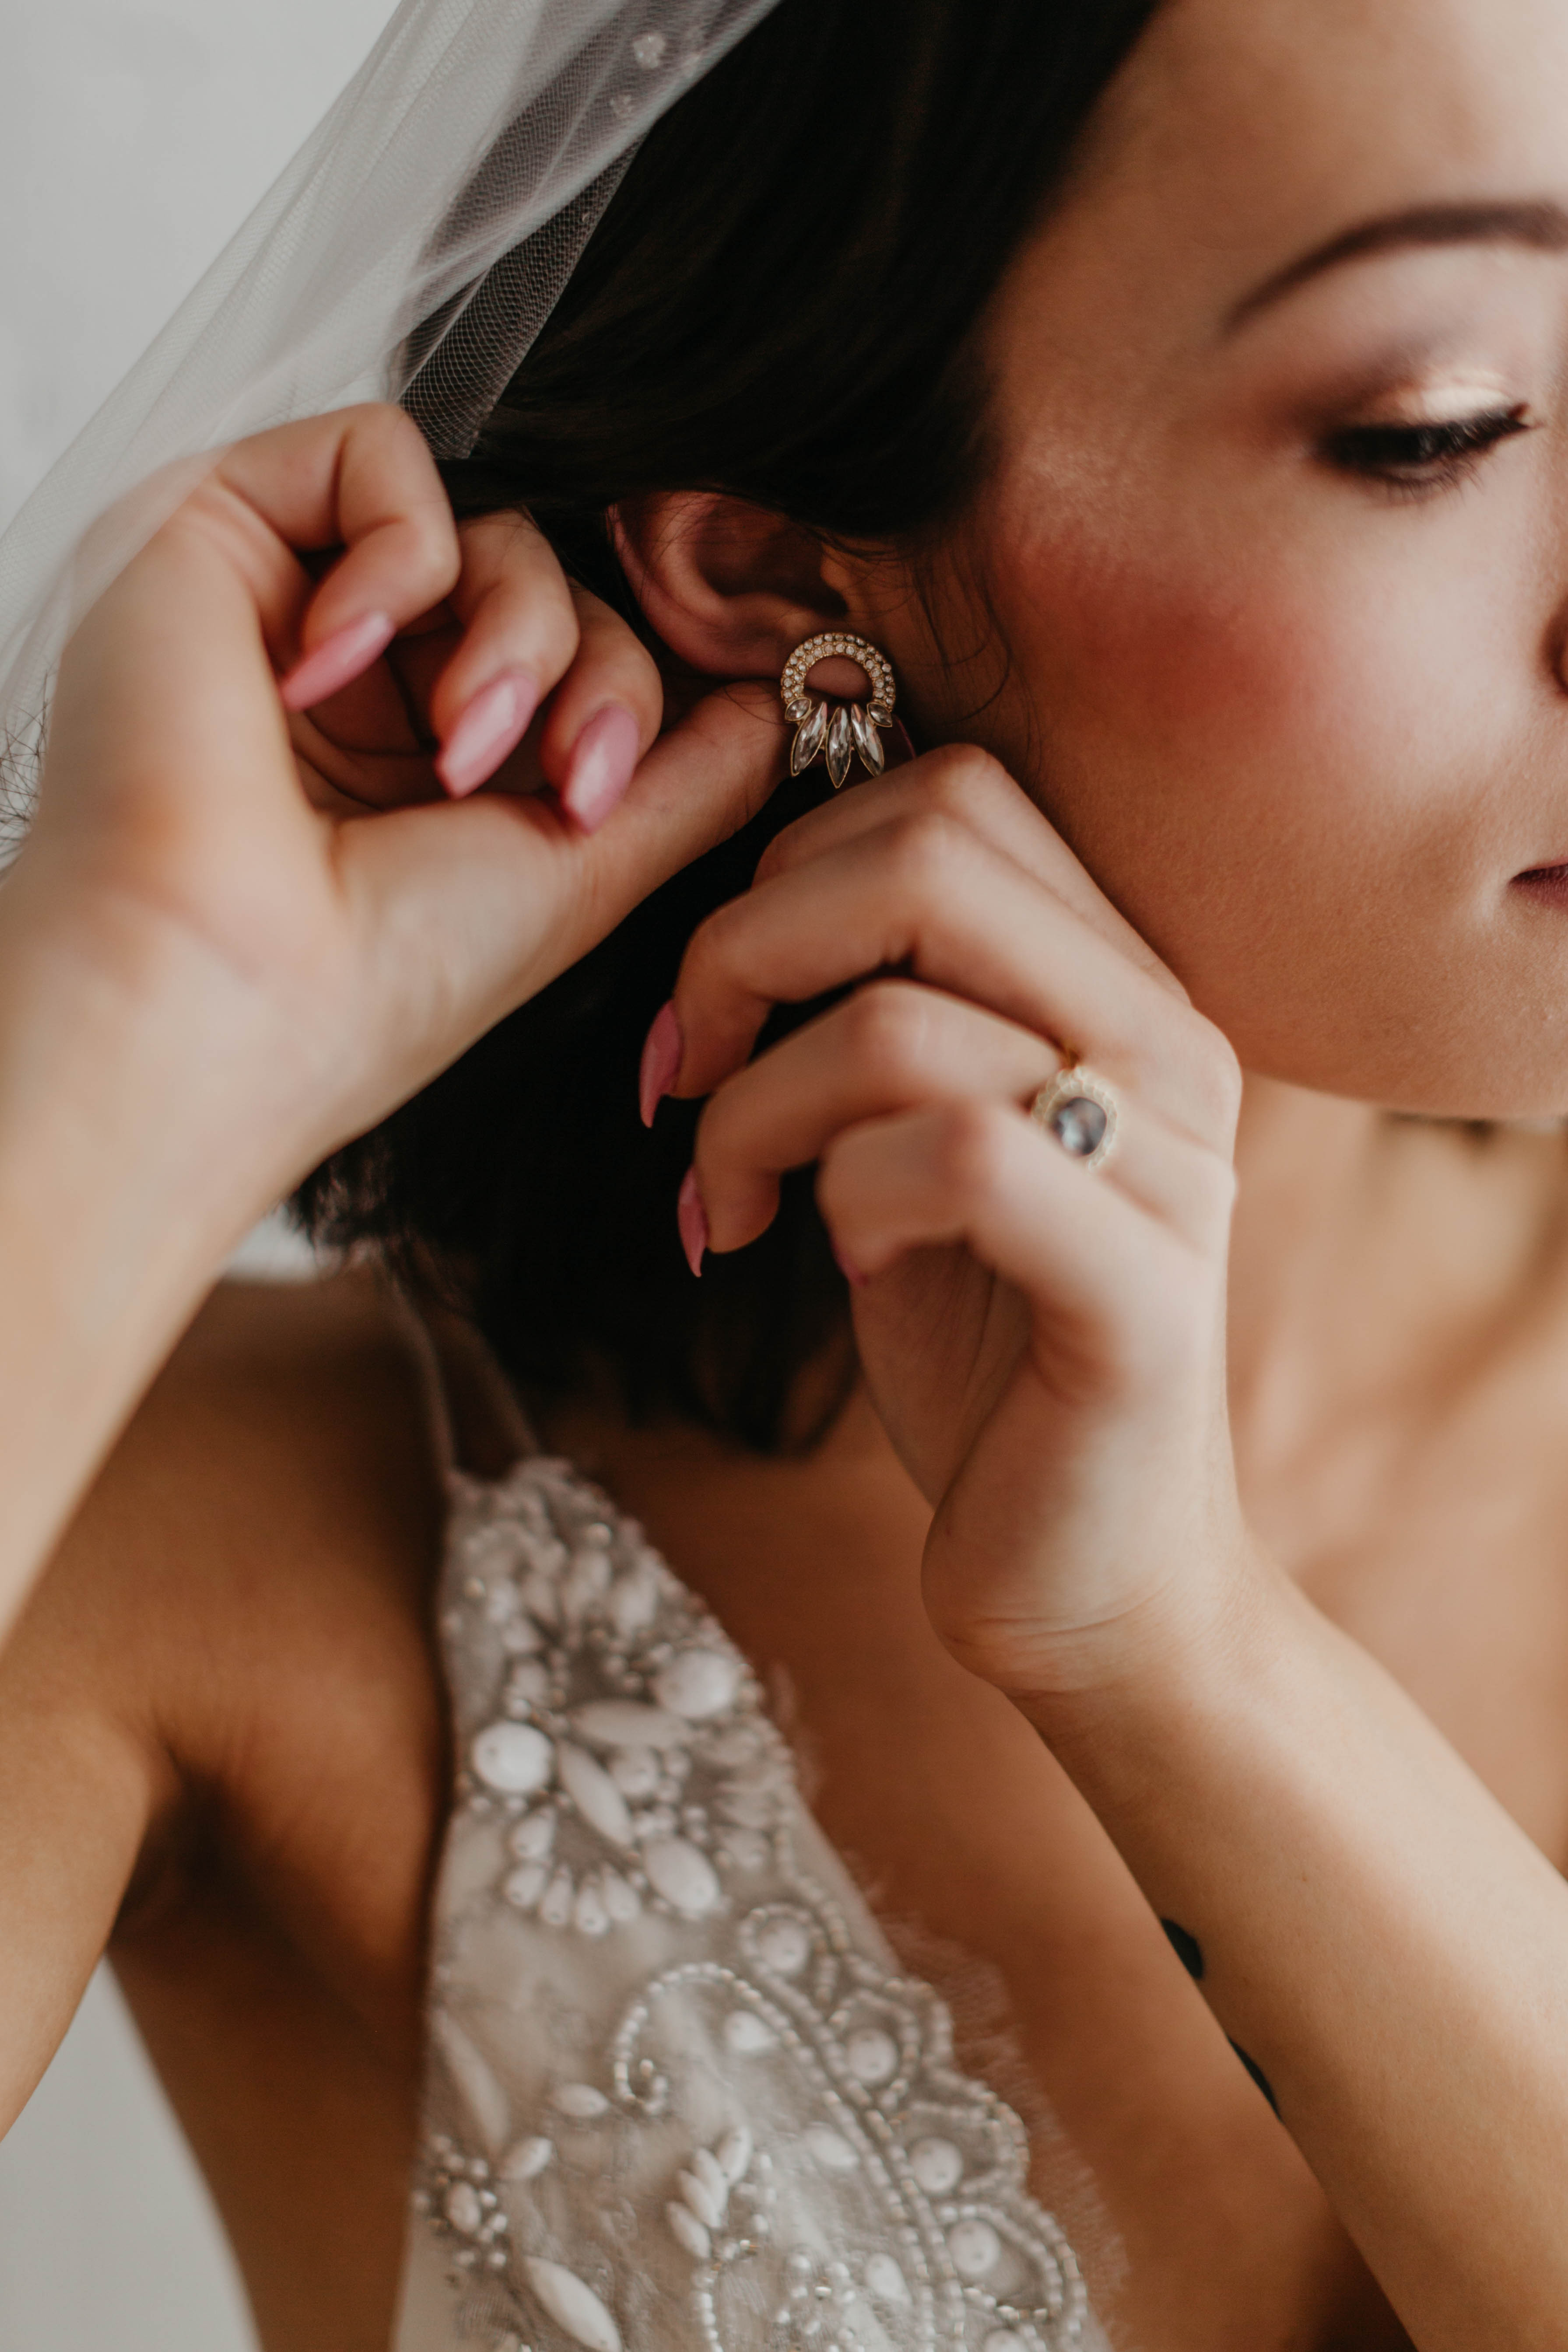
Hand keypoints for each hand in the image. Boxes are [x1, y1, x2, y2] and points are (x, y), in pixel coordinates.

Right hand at [11, 405, 782, 1215]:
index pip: (582, 653)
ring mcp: (291, 604)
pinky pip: (375, 455)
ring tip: (456, 745)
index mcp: (431, 761)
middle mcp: (362, 681)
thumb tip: (773, 698)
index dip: (625, 697)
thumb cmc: (382, 974)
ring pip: (484, 522)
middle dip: (585, 669)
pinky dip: (400, 554)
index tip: (598, 795)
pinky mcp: (215, 530)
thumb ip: (685, 775)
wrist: (217, 989)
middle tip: (555, 777)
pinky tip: (334, 663)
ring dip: (509, 628)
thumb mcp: (581, 867)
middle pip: (549, 580)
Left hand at [656, 746, 1248, 1695]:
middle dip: (743, 948)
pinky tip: (832, 1262)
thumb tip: (737, 914)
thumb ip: (875, 1011)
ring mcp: (1172, 1163)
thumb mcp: (912, 1144)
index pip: (948, 798)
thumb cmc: (981, 1346)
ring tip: (729, 1203)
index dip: (782, 867)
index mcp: (1120, 982)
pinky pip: (956, 1157)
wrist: (1087, 1572)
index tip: (711, 1004)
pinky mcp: (1144, 1291)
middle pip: (925, 857)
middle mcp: (1169, 1042)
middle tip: (680, 1074)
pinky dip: (840, 1197)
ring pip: (902, 1022)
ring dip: (755, 1112)